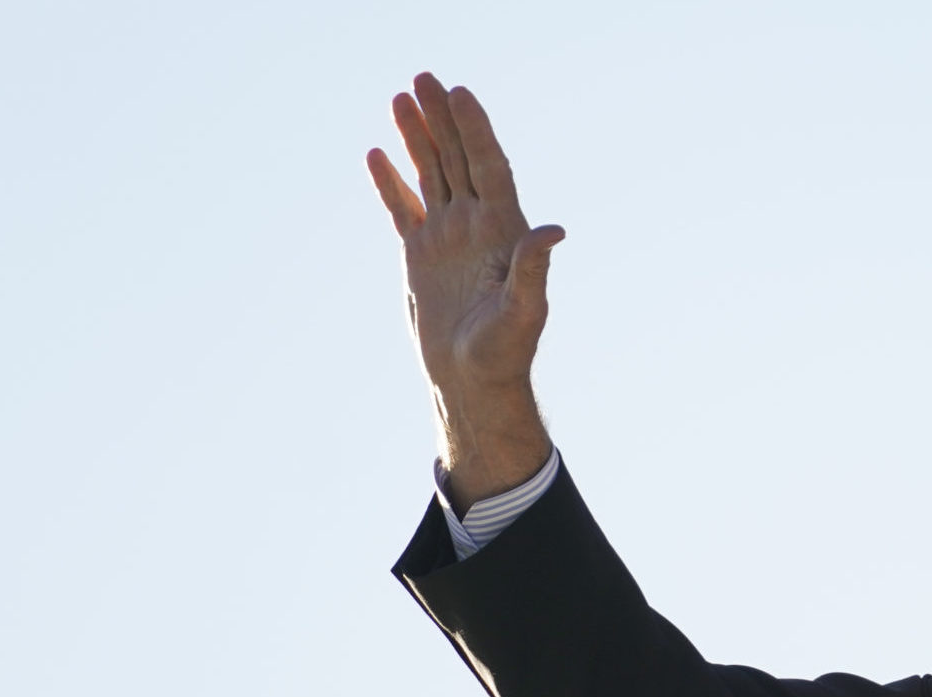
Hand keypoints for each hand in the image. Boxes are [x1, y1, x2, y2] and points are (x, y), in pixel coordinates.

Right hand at [366, 73, 565, 510]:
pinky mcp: (420, 255)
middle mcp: (476, 227)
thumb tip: (554, 230)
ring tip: (399, 97)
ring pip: (431, 175)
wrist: (473, 382)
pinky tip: (377, 153)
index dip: (476, 131)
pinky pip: (403, 208)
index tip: (460, 94)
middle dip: (442, 119)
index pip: (490, 167)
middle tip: (423, 78)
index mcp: (503, 232)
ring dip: (417, 137)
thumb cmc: (505, 353)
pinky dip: (390, 182)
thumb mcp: (524, 312)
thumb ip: (534, 269)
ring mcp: (447, 238)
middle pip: (458, 160)